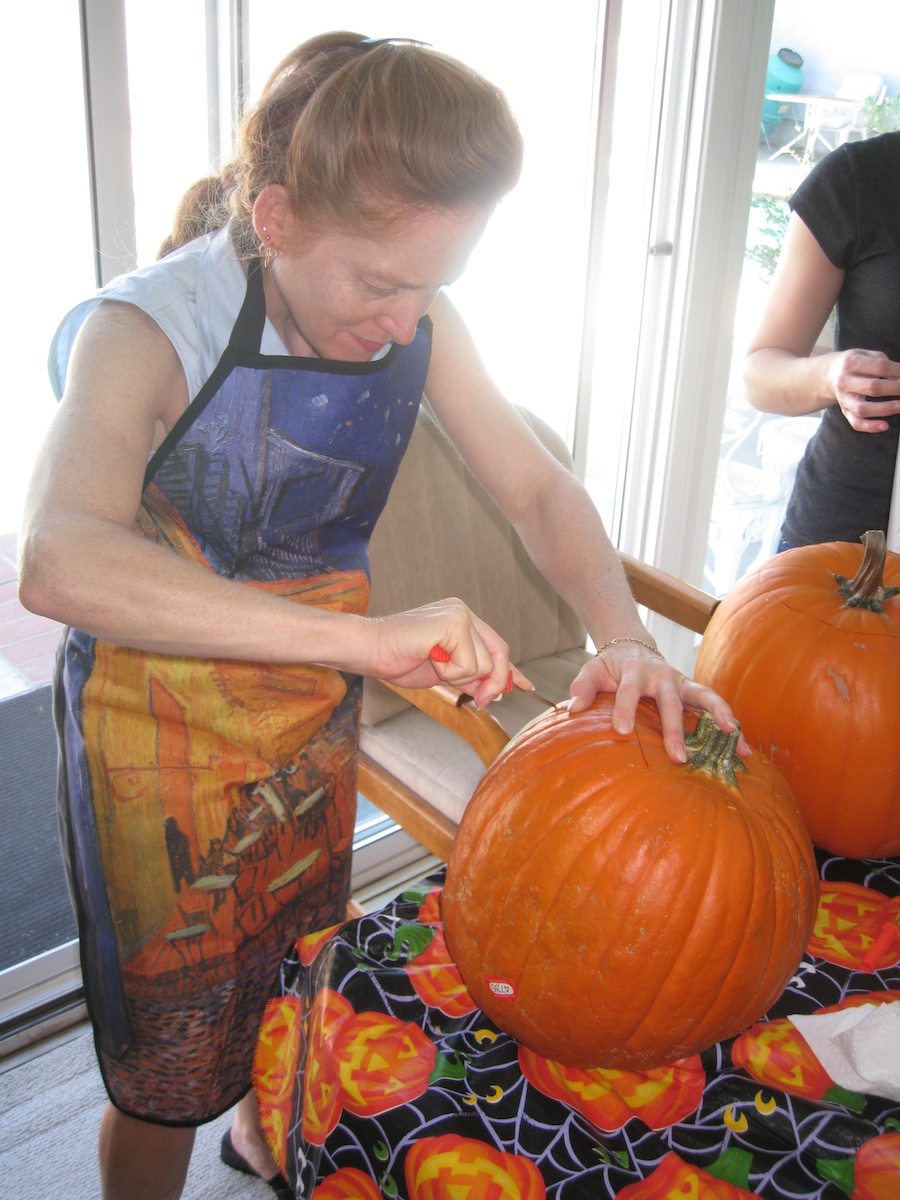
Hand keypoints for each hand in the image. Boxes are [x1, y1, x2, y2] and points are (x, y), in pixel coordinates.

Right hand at [367, 598, 530, 704]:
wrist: (368, 649)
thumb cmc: (398, 659)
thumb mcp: (444, 670)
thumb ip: (470, 674)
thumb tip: (501, 689)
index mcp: (461, 618)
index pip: (496, 646)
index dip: (510, 670)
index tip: (526, 686)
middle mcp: (464, 612)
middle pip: (499, 654)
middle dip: (493, 683)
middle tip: (479, 700)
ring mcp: (460, 614)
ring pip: (484, 665)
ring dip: (458, 677)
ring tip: (431, 663)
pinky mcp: (454, 622)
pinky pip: (469, 665)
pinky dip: (449, 673)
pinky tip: (428, 659)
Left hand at [567, 643, 746, 763]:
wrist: (632, 647)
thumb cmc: (610, 667)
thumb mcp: (592, 670)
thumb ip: (581, 687)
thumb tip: (572, 709)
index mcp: (635, 671)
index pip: (629, 691)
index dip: (625, 709)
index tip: (620, 731)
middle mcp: (663, 675)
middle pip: (669, 702)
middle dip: (674, 729)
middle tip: (677, 757)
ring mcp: (682, 683)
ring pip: (705, 698)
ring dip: (720, 717)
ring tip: (734, 736)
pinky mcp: (694, 692)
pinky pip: (716, 707)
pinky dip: (731, 724)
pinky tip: (743, 748)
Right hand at [827, 349, 899, 432]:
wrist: (830, 374)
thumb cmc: (854, 364)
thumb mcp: (866, 355)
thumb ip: (882, 363)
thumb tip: (898, 379)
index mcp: (852, 363)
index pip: (880, 367)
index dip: (898, 371)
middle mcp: (845, 381)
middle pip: (873, 387)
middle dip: (895, 389)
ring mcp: (844, 398)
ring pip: (864, 408)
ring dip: (885, 408)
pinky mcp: (845, 411)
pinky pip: (856, 422)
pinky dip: (870, 426)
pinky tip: (884, 426)